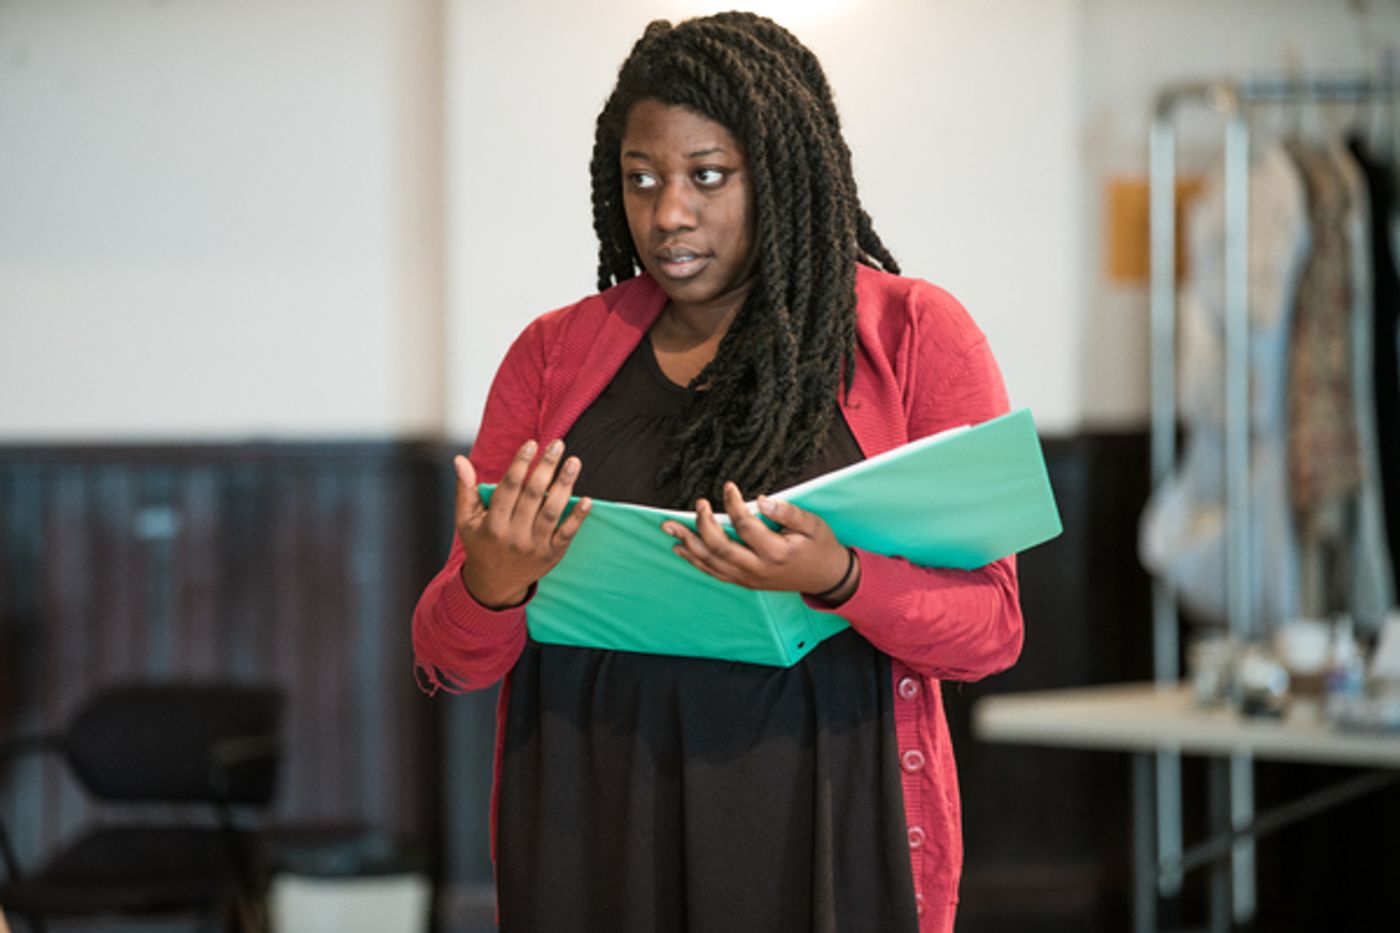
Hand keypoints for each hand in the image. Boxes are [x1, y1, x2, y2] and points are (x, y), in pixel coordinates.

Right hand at [455, 439, 590, 608]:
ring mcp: (534, 546)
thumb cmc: (481, 544)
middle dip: (546, 467)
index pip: (509, 487)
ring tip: (574, 462)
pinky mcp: (551, 555)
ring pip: (552, 511)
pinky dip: (577, 517)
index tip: (531, 444)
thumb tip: (459, 459)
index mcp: (492, 524)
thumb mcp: (466, 520)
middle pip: (533, 495)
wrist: (495, 584)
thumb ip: (465, 489)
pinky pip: (567, 534)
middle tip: (558, 444)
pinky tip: (587, 500)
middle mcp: (514, 535)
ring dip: (564, 485)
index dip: (520, 463)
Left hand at [662, 481, 859, 603]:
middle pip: (720, 547)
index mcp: (776, 552)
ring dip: (688, 543)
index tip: (728, 486)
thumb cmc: (819, 546)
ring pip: (712, 562)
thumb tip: (762, 499)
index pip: (746, 526)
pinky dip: (695, 561)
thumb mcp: (813, 524)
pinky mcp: (744, 582)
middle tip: (698, 503)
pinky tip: (681, 548)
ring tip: (669, 527)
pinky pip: (714, 572)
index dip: (733, 504)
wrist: (826, 578)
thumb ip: (787, 511)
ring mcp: (749, 578)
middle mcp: (758, 569)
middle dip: (703, 524)